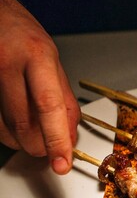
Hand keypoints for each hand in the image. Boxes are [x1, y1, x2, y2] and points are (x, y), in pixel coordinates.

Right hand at [0, 0, 78, 173]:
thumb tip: (70, 136)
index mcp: (37, 56)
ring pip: (5, 129)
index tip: (62, 162)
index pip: (50, 107)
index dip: (56, 140)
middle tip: (50, 150)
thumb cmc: (23, 35)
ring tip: (33, 133)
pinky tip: (14, 126)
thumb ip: (63, 99)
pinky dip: (6, 133)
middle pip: (24, 124)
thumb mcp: (52, 60)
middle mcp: (8, 64)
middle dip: (41, 146)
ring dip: (23, 142)